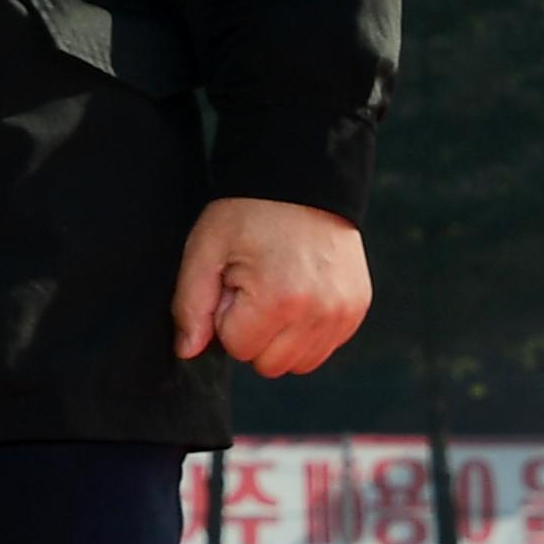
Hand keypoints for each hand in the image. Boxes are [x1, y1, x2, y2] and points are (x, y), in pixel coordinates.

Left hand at [171, 196, 370, 377]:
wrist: (303, 179)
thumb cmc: (248, 212)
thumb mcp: (206, 249)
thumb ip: (190, 305)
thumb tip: (187, 351)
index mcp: (279, 299)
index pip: (237, 348)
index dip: (227, 315)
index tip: (235, 280)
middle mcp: (319, 312)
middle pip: (268, 365)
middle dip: (254, 331)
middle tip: (255, 284)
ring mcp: (343, 313)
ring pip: (297, 363)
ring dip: (280, 337)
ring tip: (277, 288)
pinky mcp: (356, 310)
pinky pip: (322, 348)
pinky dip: (305, 331)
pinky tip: (298, 293)